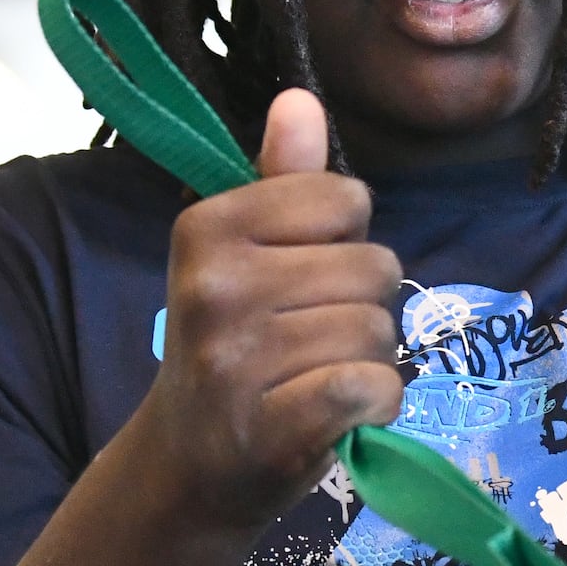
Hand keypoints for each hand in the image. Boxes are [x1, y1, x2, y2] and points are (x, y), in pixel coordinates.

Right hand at [136, 89, 405, 520]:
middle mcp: (215, 287)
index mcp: (207, 228)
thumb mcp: (243, 254)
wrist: (188, 465)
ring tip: (315, 376)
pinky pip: (373, 386)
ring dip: (367, 359)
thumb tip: (299, 99)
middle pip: (372, 267)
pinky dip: (376, 404)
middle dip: (362, 305)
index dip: (344, 240)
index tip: (301, 276)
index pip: (345, 198)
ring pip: (378, 330)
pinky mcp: (274, 427)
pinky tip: (339, 414)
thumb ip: (282, 180)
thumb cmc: (232, 345)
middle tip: (308, 339)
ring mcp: (240, 360)